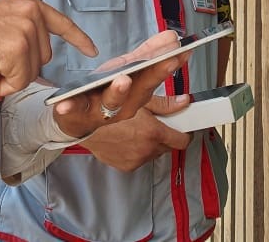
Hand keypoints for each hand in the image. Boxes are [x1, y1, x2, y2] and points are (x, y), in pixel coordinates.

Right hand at [0, 0, 96, 97]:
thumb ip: (22, 33)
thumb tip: (39, 64)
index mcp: (26, 2)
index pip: (60, 22)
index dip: (77, 39)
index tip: (92, 50)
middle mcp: (30, 11)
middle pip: (43, 57)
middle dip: (21, 66)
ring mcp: (25, 30)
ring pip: (32, 72)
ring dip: (9, 76)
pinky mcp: (18, 50)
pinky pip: (20, 83)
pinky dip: (2, 86)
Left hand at [52, 31, 192, 138]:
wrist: (78, 117)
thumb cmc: (106, 91)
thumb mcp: (129, 69)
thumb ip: (149, 53)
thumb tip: (172, 37)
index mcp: (137, 90)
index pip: (156, 75)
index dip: (169, 64)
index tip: (181, 52)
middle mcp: (125, 104)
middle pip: (141, 89)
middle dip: (153, 75)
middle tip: (165, 62)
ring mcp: (103, 109)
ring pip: (113, 101)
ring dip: (119, 91)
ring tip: (122, 79)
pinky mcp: (79, 111)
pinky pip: (76, 109)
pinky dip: (71, 106)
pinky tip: (65, 104)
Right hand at [79, 98, 193, 171]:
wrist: (83, 125)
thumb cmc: (109, 108)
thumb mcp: (139, 100)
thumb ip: (165, 104)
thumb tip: (184, 102)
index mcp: (152, 133)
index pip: (182, 140)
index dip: (184, 132)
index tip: (183, 127)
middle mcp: (146, 150)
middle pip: (169, 146)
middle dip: (167, 135)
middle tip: (157, 123)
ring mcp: (136, 160)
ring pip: (155, 153)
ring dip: (152, 143)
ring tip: (140, 130)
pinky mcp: (127, 166)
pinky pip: (141, 159)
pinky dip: (139, 150)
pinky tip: (129, 139)